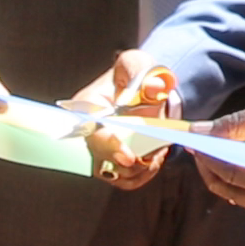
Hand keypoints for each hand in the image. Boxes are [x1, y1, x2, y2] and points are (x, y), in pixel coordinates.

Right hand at [68, 49, 171, 190]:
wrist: (143, 88)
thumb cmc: (136, 75)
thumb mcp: (140, 65)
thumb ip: (146, 73)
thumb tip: (155, 87)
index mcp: (87, 105)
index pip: (91, 130)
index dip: (109, 145)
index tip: (129, 157)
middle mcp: (87, 130)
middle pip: (100, 156)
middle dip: (129, 161)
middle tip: (153, 155)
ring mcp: (98, 149)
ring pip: (111, 172)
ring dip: (138, 168)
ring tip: (157, 152)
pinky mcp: (111, 162)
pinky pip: (123, 180)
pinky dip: (141, 176)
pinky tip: (154, 160)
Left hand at [192, 97, 244, 219]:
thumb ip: (234, 124)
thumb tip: (199, 131)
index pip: (230, 173)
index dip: (206, 156)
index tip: (192, 139)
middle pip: (226, 186)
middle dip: (208, 164)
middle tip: (198, 143)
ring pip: (233, 192)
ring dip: (219, 170)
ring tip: (216, 147)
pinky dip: (234, 177)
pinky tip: (234, 158)